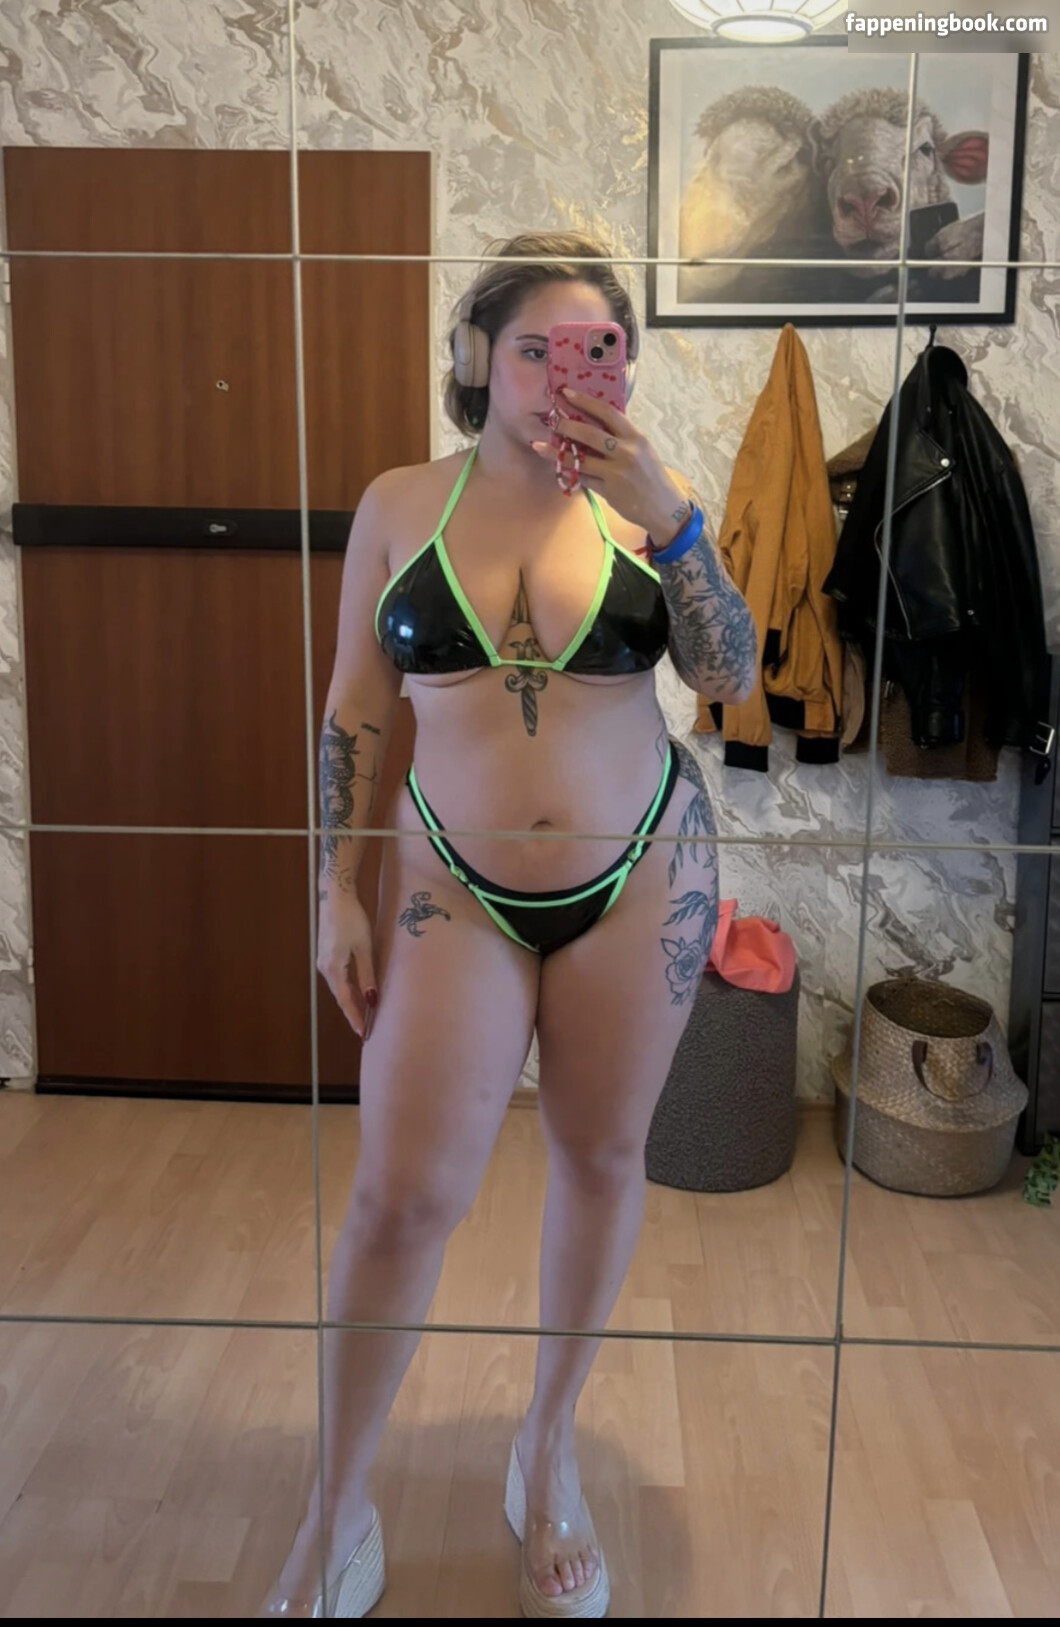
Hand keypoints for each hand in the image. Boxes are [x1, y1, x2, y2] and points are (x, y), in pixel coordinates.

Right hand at [317, 891, 377, 1040]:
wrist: (335, 896)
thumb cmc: (352, 919)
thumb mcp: (364, 947)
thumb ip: (367, 974)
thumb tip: (372, 999)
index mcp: (333, 968)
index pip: (346, 1000)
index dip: (355, 1017)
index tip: (363, 1034)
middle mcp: (324, 968)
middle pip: (341, 996)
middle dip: (353, 1013)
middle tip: (365, 1029)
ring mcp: (323, 960)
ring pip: (339, 987)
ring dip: (351, 1001)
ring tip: (364, 1014)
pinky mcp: (327, 953)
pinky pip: (338, 977)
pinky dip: (348, 988)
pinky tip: (358, 991)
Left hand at [531, 386, 690, 543]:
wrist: (664, 508)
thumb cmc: (651, 477)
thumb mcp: (642, 450)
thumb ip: (621, 438)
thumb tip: (594, 423)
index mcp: (636, 437)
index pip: (608, 412)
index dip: (585, 401)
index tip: (567, 393)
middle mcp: (627, 452)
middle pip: (590, 434)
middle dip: (566, 425)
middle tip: (551, 419)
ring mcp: (617, 473)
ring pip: (580, 459)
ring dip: (557, 453)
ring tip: (539, 445)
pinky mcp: (609, 491)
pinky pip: (583, 478)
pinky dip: (570, 472)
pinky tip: (556, 466)